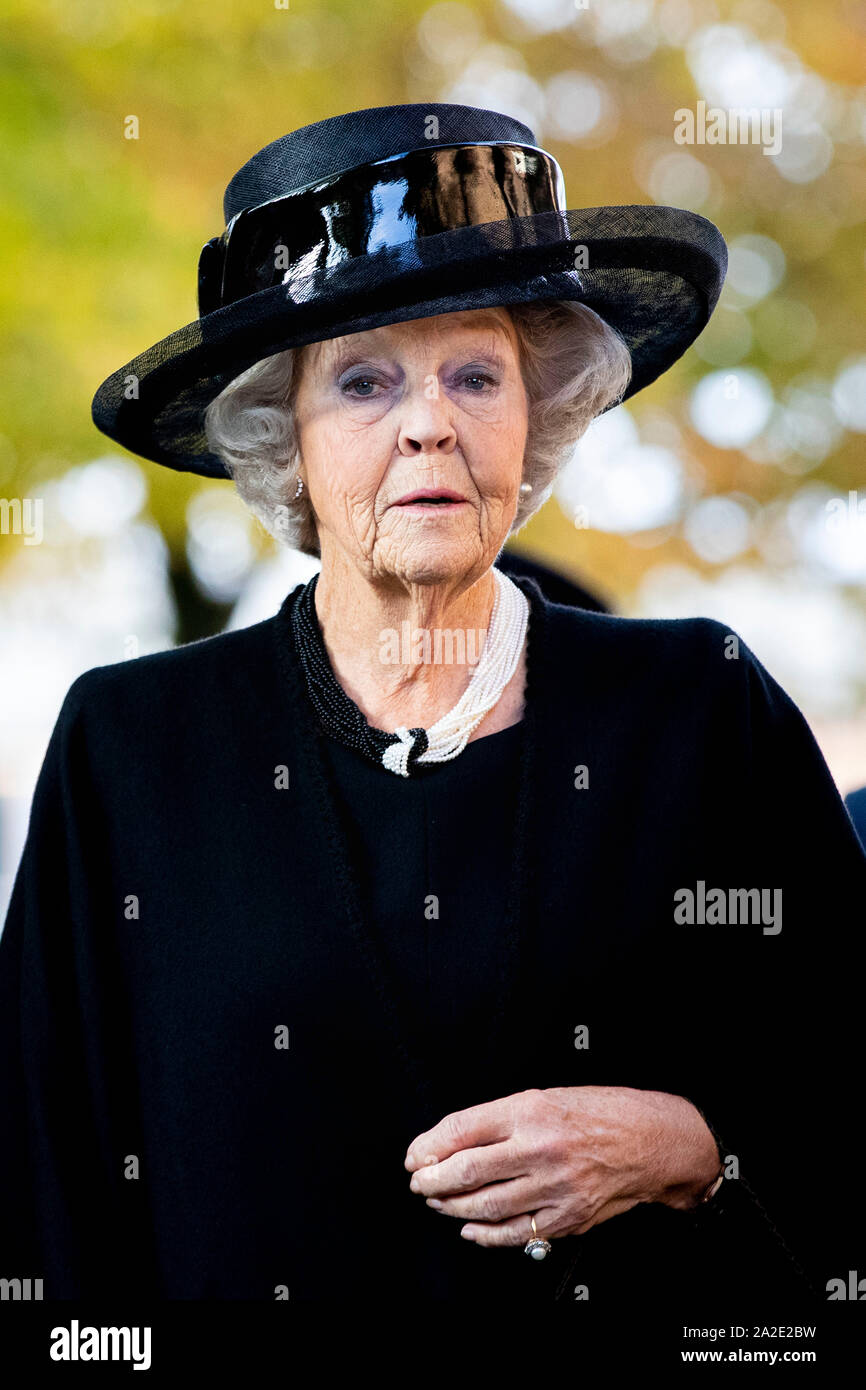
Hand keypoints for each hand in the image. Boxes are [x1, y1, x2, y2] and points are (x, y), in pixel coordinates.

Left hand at [404, 1085, 720, 1247]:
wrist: (650, 1140)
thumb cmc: (600, 1113)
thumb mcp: (545, 1097)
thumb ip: (499, 1119)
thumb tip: (452, 1140)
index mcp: (531, 1111)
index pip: (463, 1129)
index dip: (429, 1145)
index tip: (415, 1155)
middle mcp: (540, 1148)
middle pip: (467, 1170)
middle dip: (432, 1180)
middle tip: (419, 1182)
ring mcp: (554, 1186)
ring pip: (486, 1205)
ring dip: (453, 1207)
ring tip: (438, 1202)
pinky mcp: (566, 1217)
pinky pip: (515, 1233)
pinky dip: (486, 1235)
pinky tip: (470, 1229)